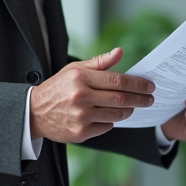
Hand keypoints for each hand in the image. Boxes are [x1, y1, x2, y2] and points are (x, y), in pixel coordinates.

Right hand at [29, 48, 155, 143]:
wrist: (34, 112)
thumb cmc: (58, 88)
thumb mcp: (74, 70)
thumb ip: (99, 62)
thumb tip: (120, 52)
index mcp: (80, 78)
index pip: (117, 80)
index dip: (137, 84)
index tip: (149, 86)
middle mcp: (81, 97)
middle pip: (120, 99)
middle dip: (140, 99)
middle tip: (150, 99)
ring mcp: (81, 116)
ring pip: (116, 115)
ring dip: (128, 111)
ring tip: (133, 107)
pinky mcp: (80, 132)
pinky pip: (106, 127)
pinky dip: (112, 121)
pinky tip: (111, 116)